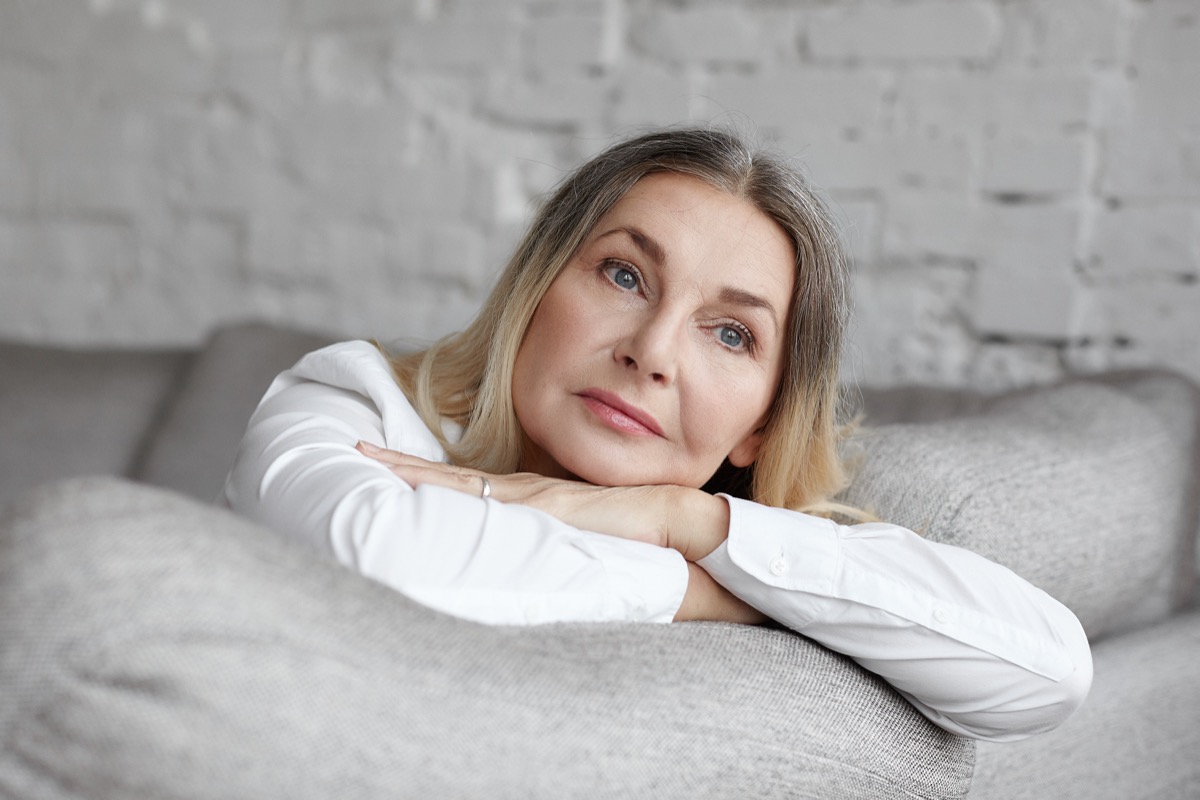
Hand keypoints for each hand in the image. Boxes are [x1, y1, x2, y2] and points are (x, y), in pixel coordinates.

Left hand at [355, 441, 727, 559]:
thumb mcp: (597, 554)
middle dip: (405, 465)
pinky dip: (450, 489)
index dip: (430, 479)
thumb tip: (545, 583)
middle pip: (455, 477)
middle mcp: (531, 495)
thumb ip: (569, 561)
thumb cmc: (652, 544)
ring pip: (462, 480)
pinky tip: (417, 488)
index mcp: (539, 506)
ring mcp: (538, 499)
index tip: (390, 470)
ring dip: (415, 472)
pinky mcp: (551, 509)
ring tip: (368, 459)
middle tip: (357, 451)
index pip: (472, 488)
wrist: (692, 527)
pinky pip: (489, 498)